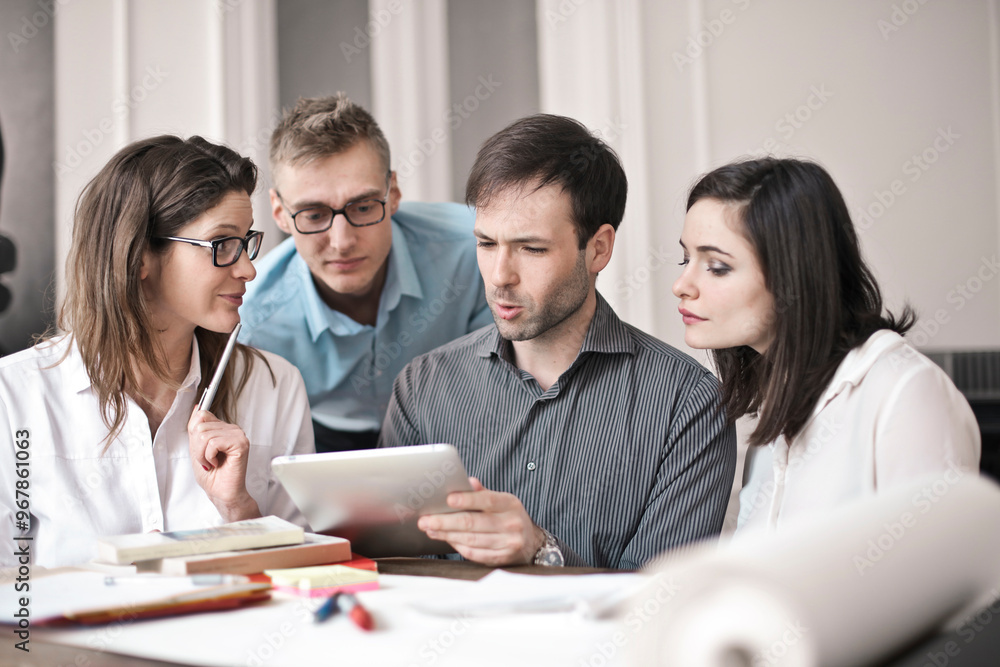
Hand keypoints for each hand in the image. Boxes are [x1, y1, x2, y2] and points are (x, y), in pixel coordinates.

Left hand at [187, 408, 260, 521]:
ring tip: (211, 463)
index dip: (194, 433)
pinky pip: (213, 442)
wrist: (221, 493)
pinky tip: (217, 463)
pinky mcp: (241, 444)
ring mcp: (238, 435)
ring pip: (205, 434)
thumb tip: (197, 408)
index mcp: (223, 428)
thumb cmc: (212, 475)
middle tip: (206, 460)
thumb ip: (196, 428)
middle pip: (200, 425)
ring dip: (202, 454)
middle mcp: (232, 429)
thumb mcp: (196, 448)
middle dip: (196, 447)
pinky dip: (209, 456)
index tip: (201, 450)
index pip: (202, 414)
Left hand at [417, 477, 546, 565]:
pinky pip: (475, 554)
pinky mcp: (502, 559)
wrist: (531, 543)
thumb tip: (468, 481)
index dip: (467, 500)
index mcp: (510, 504)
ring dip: (447, 535)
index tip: (448, 500)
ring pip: (471, 540)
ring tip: (430, 529)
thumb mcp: (502, 501)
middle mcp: (512, 524)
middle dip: (445, 522)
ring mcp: (508, 543)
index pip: (487, 500)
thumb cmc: (509, 517)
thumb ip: (483, 493)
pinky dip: (458, 547)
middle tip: (425, 520)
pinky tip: (446, 540)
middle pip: (473, 523)